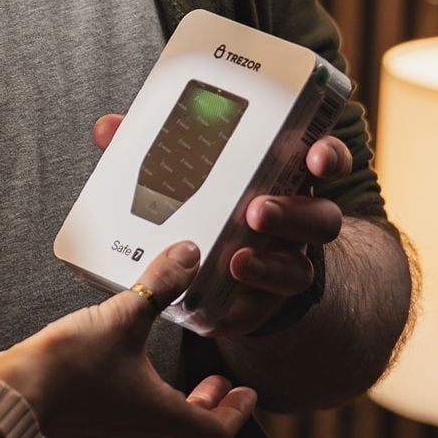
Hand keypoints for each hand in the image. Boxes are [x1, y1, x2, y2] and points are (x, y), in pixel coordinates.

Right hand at [0, 245, 256, 437]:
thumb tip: (188, 257)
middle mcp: (139, 434)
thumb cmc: (71, 366)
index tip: (245, 393)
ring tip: (167, 381)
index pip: (216, 431)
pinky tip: (120, 381)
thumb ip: (160, 286)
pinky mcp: (82, 430)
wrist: (15, 393)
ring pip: (154, 431)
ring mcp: (108, 436)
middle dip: (205, 405)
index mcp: (161, 415)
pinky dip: (135, 407)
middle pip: (187, 432)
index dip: (236, 413)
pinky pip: (121, 426)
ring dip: (170, 408)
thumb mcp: (123, 317)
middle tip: (214, 384)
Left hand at [90, 113, 351, 337]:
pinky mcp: (264, 304)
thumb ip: (154, 148)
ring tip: (237, 261)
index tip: (315, 156)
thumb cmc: (208, 203)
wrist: (220, 266)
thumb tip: (108, 127)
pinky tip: (217, 310)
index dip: (328, 156)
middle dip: (292, 213)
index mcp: (284, 177)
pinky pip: (262, 310)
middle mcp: (297, 222)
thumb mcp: (188, 170)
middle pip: (321, 216)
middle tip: (257, 210)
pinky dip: (241, 309)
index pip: (324, 159)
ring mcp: (287, 264)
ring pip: (300, 268)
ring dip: (270, 265)